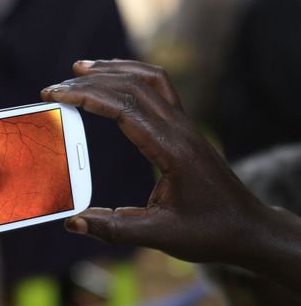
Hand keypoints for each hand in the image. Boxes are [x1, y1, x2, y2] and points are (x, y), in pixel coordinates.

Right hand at [41, 60, 270, 265]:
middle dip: (91, 82)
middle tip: (55, 87)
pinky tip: (115, 82)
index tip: (57, 94)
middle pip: (133, 87)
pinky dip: (134, 77)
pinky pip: (160, 90)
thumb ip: (113, 229)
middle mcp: (181, 131)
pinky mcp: (185, 131)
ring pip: (150, 80)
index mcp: (173, 151)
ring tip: (81, 68)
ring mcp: (186, 127)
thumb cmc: (209, 234)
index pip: (125, 109)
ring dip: (114, 69)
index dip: (87, 97)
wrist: (249, 230)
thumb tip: (72, 222)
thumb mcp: (159, 237)